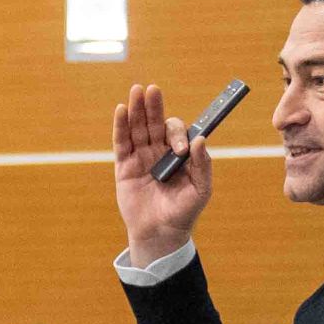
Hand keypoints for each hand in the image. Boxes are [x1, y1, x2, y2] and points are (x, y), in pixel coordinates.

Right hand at [112, 80, 213, 263]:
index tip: (180, 150)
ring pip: (138, 129)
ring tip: (136, 91)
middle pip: (156, 123)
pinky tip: (121, 110)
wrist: (160, 234)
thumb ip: (203, 164)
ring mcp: (141, 158)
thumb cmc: (183, 213)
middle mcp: (160, 152)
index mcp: (180, 155)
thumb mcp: (201, 190)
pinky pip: (121, 143)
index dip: (177, 135)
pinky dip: (120, 127)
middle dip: (154, 106)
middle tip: (153, 89)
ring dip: (137, 109)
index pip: (176, 133)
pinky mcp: (124, 167)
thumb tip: (200, 139)